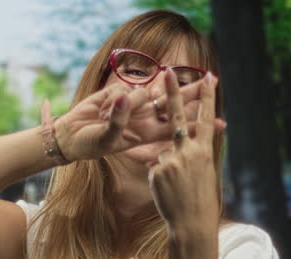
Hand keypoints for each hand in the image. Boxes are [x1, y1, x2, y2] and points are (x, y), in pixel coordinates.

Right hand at [51, 82, 210, 162]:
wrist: (70, 136)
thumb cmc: (89, 144)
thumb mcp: (107, 140)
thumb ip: (118, 120)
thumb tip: (127, 99)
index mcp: (144, 135)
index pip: (177, 129)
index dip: (197, 125)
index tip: (219, 123)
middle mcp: (142, 118)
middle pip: (173, 103)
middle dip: (192, 93)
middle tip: (212, 81)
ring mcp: (132, 104)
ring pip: (143, 92)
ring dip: (124, 103)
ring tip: (103, 117)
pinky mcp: (119, 92)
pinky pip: (122, 88)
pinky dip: (109, 99)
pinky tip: (98, 111)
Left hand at [148, 69, 224, 235]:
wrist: (192, 222)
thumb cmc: (200, 200)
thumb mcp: (203, 172)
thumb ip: (193, 154)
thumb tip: (180, 145)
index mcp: (205, 150)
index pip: (205, 118)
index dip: (207, 97)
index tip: (209, 76)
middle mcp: (189, 151)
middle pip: (176, 116)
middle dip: (172, 91)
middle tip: (166, 70)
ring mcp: (172, 159)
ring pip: (162, 152)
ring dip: (166, 167)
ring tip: (177, 186)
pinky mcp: (158, 170)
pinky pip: (154, 166)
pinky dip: (158, 178)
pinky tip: (167, 191)